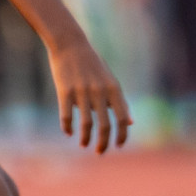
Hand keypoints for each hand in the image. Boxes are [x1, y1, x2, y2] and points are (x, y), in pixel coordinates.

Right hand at [48, 36, 132, 152]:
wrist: (70, 44)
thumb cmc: (92, 64)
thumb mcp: (110, 81)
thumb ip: (120, 102)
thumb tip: (130, 123)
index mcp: (113, 88)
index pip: (123, 118)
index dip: (122, 135)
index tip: (118, 146)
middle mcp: (100, 91)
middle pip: (105, 125)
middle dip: (103, 143)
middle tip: (99, 152)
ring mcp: (82, 91)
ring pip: (86, 124)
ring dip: (86, 138)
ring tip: (84, 144)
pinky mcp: (65, 91)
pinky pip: (66, 116)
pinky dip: (68, 127)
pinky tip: (69, 132)